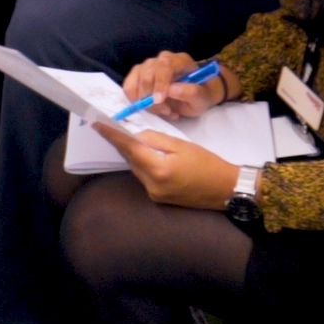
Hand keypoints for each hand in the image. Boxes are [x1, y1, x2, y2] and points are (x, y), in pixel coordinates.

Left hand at [100, 119, 238, 209]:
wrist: (225, 189)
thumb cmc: (207, 164)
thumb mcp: (182, 145)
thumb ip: (156, 139)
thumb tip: (137, 135)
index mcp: (158, 169)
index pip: (129, 148)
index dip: (112, 136)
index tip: (97, 124)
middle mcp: (151, 184)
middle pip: (130, 160)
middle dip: (122, 144)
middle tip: (112, 127)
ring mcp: (154, 194)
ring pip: (136, 169)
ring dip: (134, 154)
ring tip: (130, 139)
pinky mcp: (158, 198)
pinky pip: (144, 177)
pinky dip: (143, 165)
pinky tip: (147, 155)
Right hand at [121, 51, 219, 120]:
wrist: (195, 96)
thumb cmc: (200, 95)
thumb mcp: (203, 98)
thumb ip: (192, 92)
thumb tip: (171, 90)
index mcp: (180, 60)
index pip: (165, 65)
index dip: (159, 82)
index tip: (159, 100)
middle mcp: (162, 59)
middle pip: (148, 72)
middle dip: (151, 96)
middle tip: (165, 111)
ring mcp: (148, 66)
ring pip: (136, 79)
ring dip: (144, 100)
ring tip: (161, 111)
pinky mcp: (138, 76)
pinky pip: (129, 86)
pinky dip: (135, 100)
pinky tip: (149, 108)